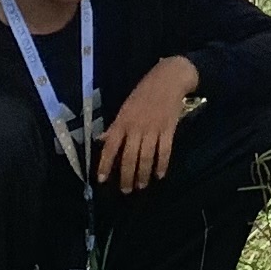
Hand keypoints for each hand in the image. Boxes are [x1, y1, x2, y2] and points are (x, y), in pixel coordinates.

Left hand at [98, 55, 201, 193]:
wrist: (168, 79)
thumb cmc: (144, 92)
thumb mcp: (125, 107)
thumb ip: (115, 126)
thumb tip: (102, 141)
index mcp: (123, 121)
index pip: (110, 146)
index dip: (105, 164)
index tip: (102, 179)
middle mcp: (136, 127)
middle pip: (129, 157)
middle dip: (127, 176)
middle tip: (126, 190)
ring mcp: (153, 129)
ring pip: (146, 157)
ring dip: (143, 174)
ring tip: (141, 186)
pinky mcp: (169, 130)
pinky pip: (165, 151)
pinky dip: (162, 165)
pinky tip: (159, 175)